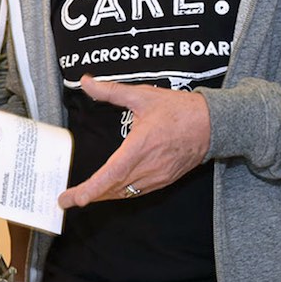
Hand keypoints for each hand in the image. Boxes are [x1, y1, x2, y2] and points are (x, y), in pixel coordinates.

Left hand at [58, 76, 209, 207]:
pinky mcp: (164, 180)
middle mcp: (147, 167)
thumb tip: (87, 81)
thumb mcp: (142, 95)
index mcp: (139, 148)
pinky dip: (121, 194)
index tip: (70, 199)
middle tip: (67, 200)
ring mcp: (157, 177)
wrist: (213, 124)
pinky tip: (111, 190)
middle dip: (88, 196)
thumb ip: (110, 91)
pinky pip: (138, 193)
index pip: (109, 176)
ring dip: (104, 196)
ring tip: (84, 196)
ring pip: (125, 194)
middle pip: (112, 190)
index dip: (88, 190)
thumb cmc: (179, 110)